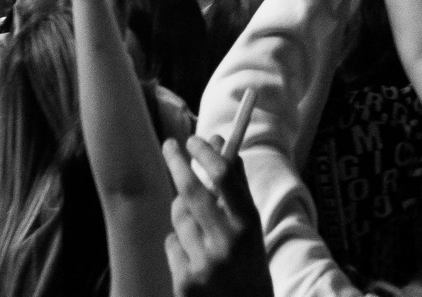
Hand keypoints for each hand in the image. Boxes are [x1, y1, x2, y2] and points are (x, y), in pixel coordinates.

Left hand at [162, 136, 272, 296]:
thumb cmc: (248, 261)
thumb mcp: (251, 225)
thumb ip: (236, 185)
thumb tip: (218, 140)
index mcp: (248, 224)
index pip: (224, 176)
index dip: (206, 152)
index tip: (193, 139)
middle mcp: (227, 242)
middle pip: (191, 189)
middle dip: (177, 162)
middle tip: (170, 145)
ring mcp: (204, 264)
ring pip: (178, 216)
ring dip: (183, 214)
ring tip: (199, 229)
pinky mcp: (185, 282)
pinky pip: (171, 243)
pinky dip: (179, 245)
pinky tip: (195, 259)